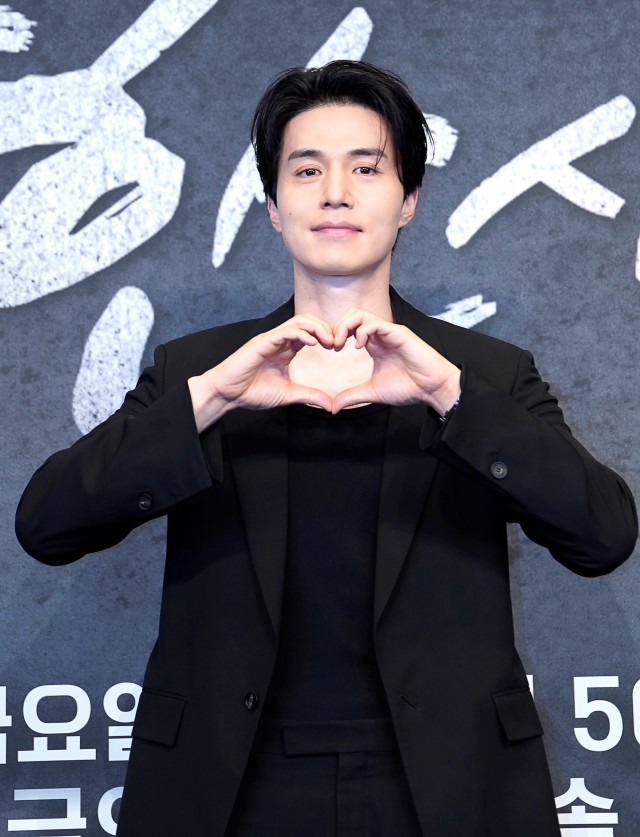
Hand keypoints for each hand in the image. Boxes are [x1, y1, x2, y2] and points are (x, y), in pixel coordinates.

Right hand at [189, 314, 334, 431]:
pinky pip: (285, 331)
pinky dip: (301, 333)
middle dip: (325, 328)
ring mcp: (271, 339)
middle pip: (307, 322)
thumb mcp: (288, 394)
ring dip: (317, 328)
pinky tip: (312, 343)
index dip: (326, 336)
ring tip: (329, 340)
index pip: (310, 333)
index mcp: (286, 349)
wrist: (228, 394)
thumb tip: (330, 405)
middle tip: (337, 342)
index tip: (339, 347)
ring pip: (298, 321)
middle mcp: (280, 341)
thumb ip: (309, 396)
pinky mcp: (262, 342)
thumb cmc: (252, 392)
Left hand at [331, 308, 460, 413]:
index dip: (336, 335)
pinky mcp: (398, 333)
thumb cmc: (408, 388)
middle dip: (338, 326)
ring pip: (361, 314)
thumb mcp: (372, 392)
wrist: (431, 389)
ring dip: (346, 326)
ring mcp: (389, 332)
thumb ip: (352, 396)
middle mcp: (380, 335)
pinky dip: (362, 331)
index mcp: (374, 344)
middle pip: (353, 314)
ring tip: (341, 343)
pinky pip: (375, 322)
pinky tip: (359, 347)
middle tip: (333, 345)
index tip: (330, 350)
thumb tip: (333, 407)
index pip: (350, 327)